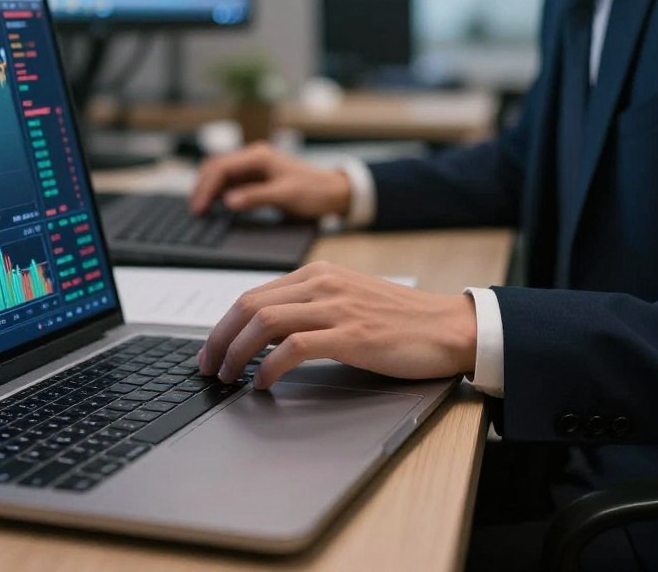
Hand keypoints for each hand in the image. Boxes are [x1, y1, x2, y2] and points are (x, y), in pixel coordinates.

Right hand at [190, 142, 350, 218]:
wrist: (334, 192)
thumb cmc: (314, 192)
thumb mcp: (285, 196)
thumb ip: (256, 197)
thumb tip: (227, 201)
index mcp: (258, 156)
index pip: (221, 168)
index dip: (206, 188)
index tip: (199, 208)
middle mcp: (253, 157)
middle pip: (216, 167)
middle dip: (202, 187)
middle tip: (195, 211)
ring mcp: (253, 167)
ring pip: (220, 174)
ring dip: (209, 189)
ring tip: (200, 209)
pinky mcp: (255, 177)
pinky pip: (230, 182)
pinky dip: (219, 192)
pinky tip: (214, 206)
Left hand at [197, 260, 477, 387]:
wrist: (449, 326)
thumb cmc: (399, 319)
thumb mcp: (346, 300)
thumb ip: (307, 308)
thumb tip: (263, 333)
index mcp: (317, 274)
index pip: (253, 294)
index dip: (224, 324)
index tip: (211, 349)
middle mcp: (321, 284)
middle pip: (250, 305)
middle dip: (220, 338)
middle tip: (208, 367)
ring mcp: (336, 307)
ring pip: (265, 323)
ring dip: (237, 353)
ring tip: (228, 377)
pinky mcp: (351, 334)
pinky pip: (294, 347)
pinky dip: (269, 367)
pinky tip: (262, 383)